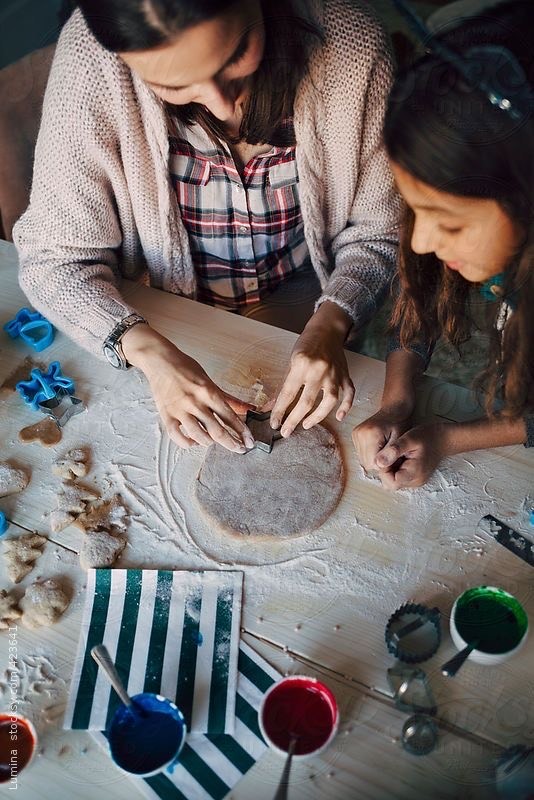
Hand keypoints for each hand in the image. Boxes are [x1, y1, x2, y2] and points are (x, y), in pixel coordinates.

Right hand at [122, 325, 253, 451]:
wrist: (160, 360)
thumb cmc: (186, 369)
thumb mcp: (210, 381)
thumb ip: (228, 398)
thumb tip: (248, 408)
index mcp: (208, 392)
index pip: (230, 417)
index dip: (242, 432)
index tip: (249, 442)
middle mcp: (195, 402)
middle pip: (217, 431)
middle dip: (232, 443)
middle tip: (239, 449)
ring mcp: (179, 410)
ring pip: (198, 436)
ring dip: (209, 443)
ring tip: (213, 441)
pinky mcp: (166, 415)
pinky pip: (177, 436)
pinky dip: (187, 443)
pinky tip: (193, 442)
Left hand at [270, 302, 354, 435]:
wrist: (327, 329)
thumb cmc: (306, 344)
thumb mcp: (291, 361)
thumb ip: (284, 385)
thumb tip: (272, 406)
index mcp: (301, 364)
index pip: (288, 393)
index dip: (280, 411)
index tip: (274, 423)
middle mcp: (319, 370)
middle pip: (306, 402)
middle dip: (294, 420)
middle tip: (286, 432)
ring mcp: (335, 373)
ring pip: (329, 401)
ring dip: (317, 417)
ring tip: (305, 425)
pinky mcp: (345, 375)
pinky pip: (349, 393)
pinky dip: (346, 406)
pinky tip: (339, 417)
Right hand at [352, 404, 411, 473]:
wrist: (393, 409)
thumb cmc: (400, 423)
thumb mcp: (400, 440)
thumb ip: (390, 454)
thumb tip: (378, 467)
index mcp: (371, 434)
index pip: (372, 463)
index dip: (384, 465)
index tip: (393, 459)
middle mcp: (359, 434)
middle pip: (366, 463)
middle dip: (379, 462)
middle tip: (390, 454)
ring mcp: (355, 434)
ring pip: (363, 459)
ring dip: (374, 458)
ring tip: (384, 449)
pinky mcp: (354, 435)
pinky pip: (361, 453)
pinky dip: (370, 453)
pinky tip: (378, 446)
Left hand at [373, 422, 448, 489]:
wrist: (444, 438)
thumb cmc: (428, 436)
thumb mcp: (409, 438)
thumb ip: (393, 451)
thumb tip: (378, 463)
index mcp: (414, 474)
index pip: (390, 482)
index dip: (384, 470)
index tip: (388, 456)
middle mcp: (416, 481)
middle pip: (391, 483)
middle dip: (387, 469)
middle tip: (393, 453)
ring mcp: (417, 481)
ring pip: (395, 480)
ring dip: (392, 468)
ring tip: (399, 453)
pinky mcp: (416, 477)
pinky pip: (401, 477)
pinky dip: (398, 468)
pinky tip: (403, 456)